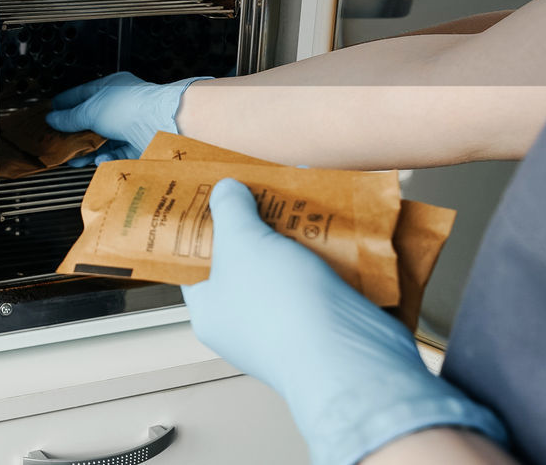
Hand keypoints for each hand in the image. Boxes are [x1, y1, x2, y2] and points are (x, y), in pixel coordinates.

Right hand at [45, 72, 208, 163]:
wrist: (162, 124)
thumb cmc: (131, 107)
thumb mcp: (91, 110)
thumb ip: (70, 117)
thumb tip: (54, 119)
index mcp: (112, 87)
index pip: (83, 93)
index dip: (66, 102)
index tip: (52, 110)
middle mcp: (124, 105)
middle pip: (94, 118)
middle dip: (76, 130)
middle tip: (59, 138)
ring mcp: (134, 124)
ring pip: (106, 138)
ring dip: (89, 147)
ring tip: (73, 155)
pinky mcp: (141, 144)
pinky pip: (119, 152)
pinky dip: (107, 157)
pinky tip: (96, 160)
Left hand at [183, 179, 505, 464]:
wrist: (352, 359)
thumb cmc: (280, 307)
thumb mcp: (241, 243)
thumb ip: (230, 210)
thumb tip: (225, 189)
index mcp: (211, 311)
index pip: (193, 263)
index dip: (200, 226)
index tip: (209, 193)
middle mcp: (246, 321)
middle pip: (245, 257)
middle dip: (256, 220)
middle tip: (261, 185)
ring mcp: (291, 321)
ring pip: (288, 263)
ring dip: (296, 229)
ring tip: (300, 191)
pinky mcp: (330, 320)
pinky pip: (324, 274)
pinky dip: (330, 247)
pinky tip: (334, 217)